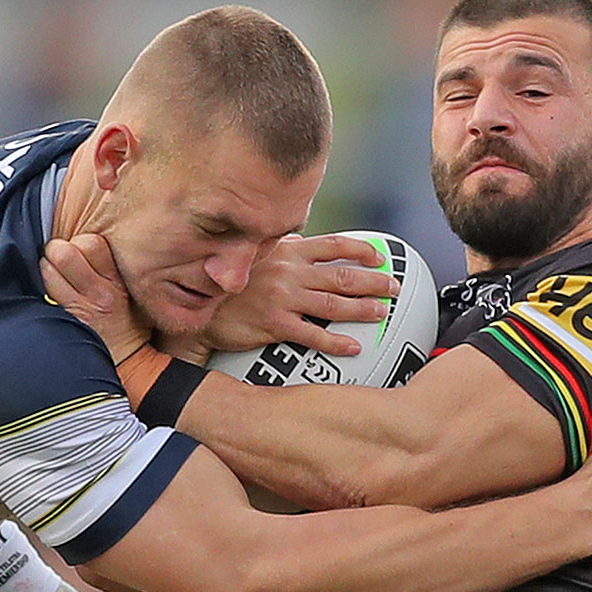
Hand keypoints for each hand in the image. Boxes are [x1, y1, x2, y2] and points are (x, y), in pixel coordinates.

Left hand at [41, 234, 150, 363]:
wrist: (128, 359)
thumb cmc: (130, 321)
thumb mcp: (134, 290)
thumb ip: (116, 267)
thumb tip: (89, 243)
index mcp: (118, 281)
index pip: (92, 243)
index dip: (81, 242)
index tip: (80, 250)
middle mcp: (99, 292)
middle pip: (66, 252)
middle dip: (58, 250)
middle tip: (61, 258)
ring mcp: (80, 307)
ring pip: (49, 269)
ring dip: (47, 268)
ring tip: (54, 274)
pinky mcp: (66, 320)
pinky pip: (45, 292)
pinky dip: (44, 286)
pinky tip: (52, 291)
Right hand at [203, 234, 398, 355]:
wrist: (198, 305)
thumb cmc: (227, 281)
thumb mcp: (255, 254)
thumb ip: (283, 250)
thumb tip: (305, 244)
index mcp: (287, 252)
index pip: (334, 247)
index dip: (361, 252)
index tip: (379, 258)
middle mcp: (289, 273)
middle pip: (343, 276)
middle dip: (374, 283)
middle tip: (393, 288)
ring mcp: (283, 299)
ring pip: (334, 304)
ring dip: (363, 310)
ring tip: (381, 313)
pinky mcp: (275, 324)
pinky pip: (313, 335)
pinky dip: (336, 342)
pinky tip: (352, 347)